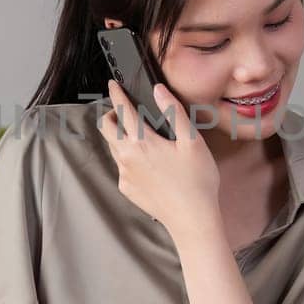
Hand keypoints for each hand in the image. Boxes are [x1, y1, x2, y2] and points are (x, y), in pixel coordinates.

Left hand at [98, 79, 219, 236]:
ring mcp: (124, 175)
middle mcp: (126, 157)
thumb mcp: (192, 141)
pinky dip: (127, 157)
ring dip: (119, 136)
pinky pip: (120, 166)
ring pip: (112, 147)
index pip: (122, 110)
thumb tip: (158, 90)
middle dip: (111, 115)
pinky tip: (146, 162)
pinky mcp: (127, 189)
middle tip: (124, 111)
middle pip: (106, 128)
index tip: (112, 84)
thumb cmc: (197, 181)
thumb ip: (173, 112)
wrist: (192, 219)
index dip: (116, 94)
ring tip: (138, 135)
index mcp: (142, 142)